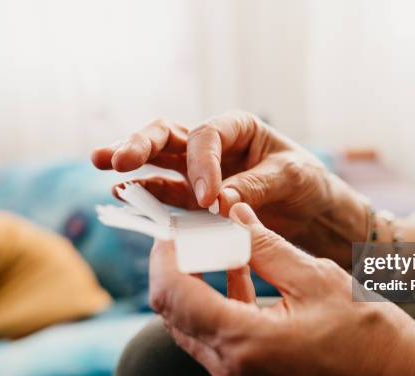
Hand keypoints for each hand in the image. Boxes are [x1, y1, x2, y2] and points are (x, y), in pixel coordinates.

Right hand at [91, 113, 368, 265]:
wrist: (311, 208)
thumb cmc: (305, 181)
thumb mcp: (290, 177)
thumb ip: (255, 186)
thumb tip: (219, 203)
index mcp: (238, 128)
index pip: (207, 136)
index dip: (202, 165)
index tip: (208, 198)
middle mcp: (214, 145)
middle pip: (169, 136)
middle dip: (141, 144)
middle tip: (116, 158)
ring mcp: (200, 171)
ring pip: (160, 161)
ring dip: (133, 166)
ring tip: (104, 166)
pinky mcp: (197, 198)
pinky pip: (169, 194)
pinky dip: (149, 195)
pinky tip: (126, 196)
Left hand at [149, 203, 414, 375]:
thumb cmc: (368, 332)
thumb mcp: (314, 277)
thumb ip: (264, 245)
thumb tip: (233, 215)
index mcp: (245, 343)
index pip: (174, 295)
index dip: (166, 256)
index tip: (173, 228)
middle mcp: (232, 372)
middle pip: (175, 313)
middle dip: (177, 267)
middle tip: (193, 233)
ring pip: (192, 328)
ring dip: (197, 285)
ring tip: (218, 246)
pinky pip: (217, 341)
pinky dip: (219, 306)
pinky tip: (239, 273)